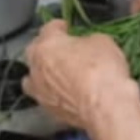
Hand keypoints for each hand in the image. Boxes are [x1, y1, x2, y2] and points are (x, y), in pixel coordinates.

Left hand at [22, 21, 139, 128]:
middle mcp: (36, 68)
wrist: (105, 106)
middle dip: (46, 50)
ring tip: (56, 75)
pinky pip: (48, 98)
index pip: (49, 29)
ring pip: (33, 80)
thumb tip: (87, 45)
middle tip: (62, 50)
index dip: (59, 27)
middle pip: (35, 53)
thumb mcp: (102, 42)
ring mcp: (40, 93)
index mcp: (46, 45)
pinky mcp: (50, 112)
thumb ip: (88, 41)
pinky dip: (55, 94)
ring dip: (43, 75)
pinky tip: (67, 94)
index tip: (66, 27)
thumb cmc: (102, 70)